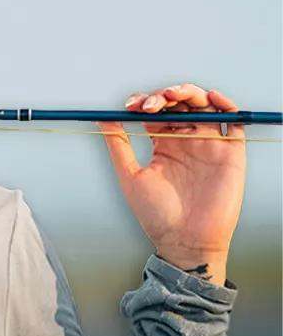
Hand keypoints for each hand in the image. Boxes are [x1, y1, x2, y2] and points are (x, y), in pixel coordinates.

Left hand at [98, 83, 245, 283]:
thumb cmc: (156, 215)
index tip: (131, 106)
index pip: (156, 110)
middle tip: (150, 104)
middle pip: (180, 103)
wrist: (184, 243)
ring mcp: (209, 145)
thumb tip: (102, 117)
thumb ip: (118, 144)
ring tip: (172, 95)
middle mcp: (187, 141)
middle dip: (164, 94)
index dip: (144, 101)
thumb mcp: (130, 175)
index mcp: (164, 144)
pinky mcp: (230, 154)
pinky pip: (233, 122)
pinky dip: (225, 105)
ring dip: (189, 92)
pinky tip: (211, 98)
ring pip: (204, 105)